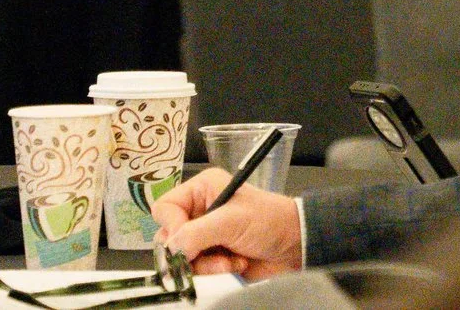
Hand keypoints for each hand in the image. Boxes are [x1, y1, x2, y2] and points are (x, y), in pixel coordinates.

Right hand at [151, 170, 302, 281]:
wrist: (294, 245)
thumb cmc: (271, 221)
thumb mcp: (232, 221)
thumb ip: (196, 234)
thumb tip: (171, 250)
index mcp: (202, 189)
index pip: (165, 207)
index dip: (172, 226)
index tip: (186, 239)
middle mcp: (200, 210)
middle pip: (169, 236)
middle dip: (191, 250)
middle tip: (213, 251)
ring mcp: (204, 234)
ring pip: (180, 257)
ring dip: (206, 263)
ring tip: (230, 258)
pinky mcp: (211, 255)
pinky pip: (195, 269)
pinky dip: (213, 270)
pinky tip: (234, 263)